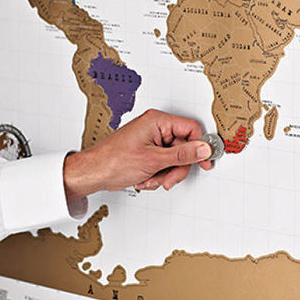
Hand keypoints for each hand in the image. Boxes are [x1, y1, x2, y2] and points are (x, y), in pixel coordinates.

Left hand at [62, 109, 212, 203]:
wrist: (93, 173)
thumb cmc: (113, 161)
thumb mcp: (154, 160)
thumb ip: (183, 154)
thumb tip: (204, 149)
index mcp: (157, 121)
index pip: (191, 129)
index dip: (200, 146)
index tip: (206, 161)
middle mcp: (155, 127)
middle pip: (184, 147)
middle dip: (177, 167)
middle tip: (169, 178)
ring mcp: (152, 140)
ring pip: (175, 159)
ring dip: (166, 174)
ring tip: (151, 179)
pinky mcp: (148, 152)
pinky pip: (164, 164)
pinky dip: (158, 175)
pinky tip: (146, 178)